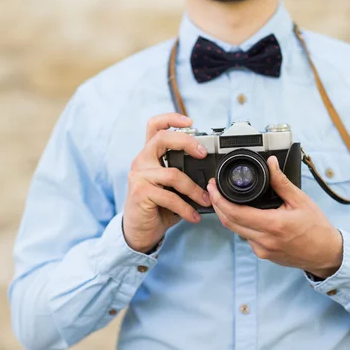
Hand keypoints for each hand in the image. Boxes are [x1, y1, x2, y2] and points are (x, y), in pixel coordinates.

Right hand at [123, 113, 210, 252]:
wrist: (140, 231)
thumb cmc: (159, 206)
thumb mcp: (172, 187)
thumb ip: (184, 174)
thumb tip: (211, 174)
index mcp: (150, 155)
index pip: (155, 126)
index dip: (171, 118)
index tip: (190, 121)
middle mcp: (141, 161)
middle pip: (162, 138)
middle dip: (187, 142)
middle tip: (203, 154)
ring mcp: (138, 176)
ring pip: (173, 174)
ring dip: (194, 189)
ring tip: (206, 200)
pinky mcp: (140, 192)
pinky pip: (170, 196)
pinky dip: (186, 208)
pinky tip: (193, 216)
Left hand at [207, 156, 342, 278]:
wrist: (326, 254)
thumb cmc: (317, 228)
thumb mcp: (301, 200)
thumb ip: (281, 182)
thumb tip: (270, 163)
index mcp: (273, 225)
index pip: (235, 213)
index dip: (219, 199)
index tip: (213, 187)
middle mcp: (264, 240)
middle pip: (229, 222)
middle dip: (217, 205)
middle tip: (214, 189)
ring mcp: (262, 250)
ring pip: (236, 230)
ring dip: (228, 215)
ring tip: (227, 198)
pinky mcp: (263, 254)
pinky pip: (246, 237)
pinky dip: (242, 224)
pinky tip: (246, 213)